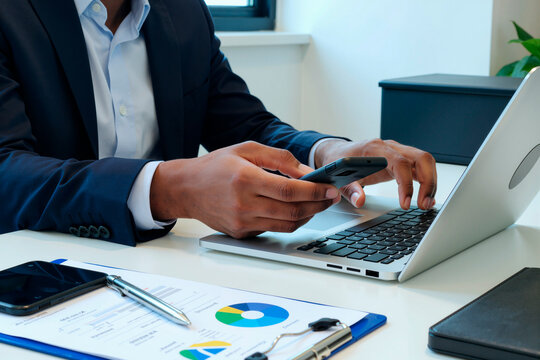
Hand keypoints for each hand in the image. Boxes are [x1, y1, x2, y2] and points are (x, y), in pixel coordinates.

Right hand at [150, 141, 340, 237]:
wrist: (186, 189)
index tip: (331, 189)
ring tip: (317, 204)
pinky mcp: (241, 233)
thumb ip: (280, 159)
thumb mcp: (247, 149)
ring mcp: (242, 222)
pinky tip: (296, 210)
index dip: (315, 191)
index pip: (289, 190)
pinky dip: (289, 221)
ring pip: (287, 225)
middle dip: (318, 205)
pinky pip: (273, 230)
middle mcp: (243, 204)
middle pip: (293, 212)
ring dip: (308, 216)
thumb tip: (307, 172)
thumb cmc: (215, 166)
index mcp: (245, 179)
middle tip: (331, 198)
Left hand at [314, 138, 436, 209]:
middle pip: (421, 158)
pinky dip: (426, 182)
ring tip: (427, 204)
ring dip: (430, 183)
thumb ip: (349, 189)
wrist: (340, 152)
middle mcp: (390, 147)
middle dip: (428, 182)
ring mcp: (398, 152)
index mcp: (375, 148)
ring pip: (425, 161)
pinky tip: (426, 197)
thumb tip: (360, 201)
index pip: (400, 162)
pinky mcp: (401, 160)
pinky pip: (420, 168)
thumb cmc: (340, 161)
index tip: (405, 203)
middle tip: (424, 204)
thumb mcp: (338, 176)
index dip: (406, 183)